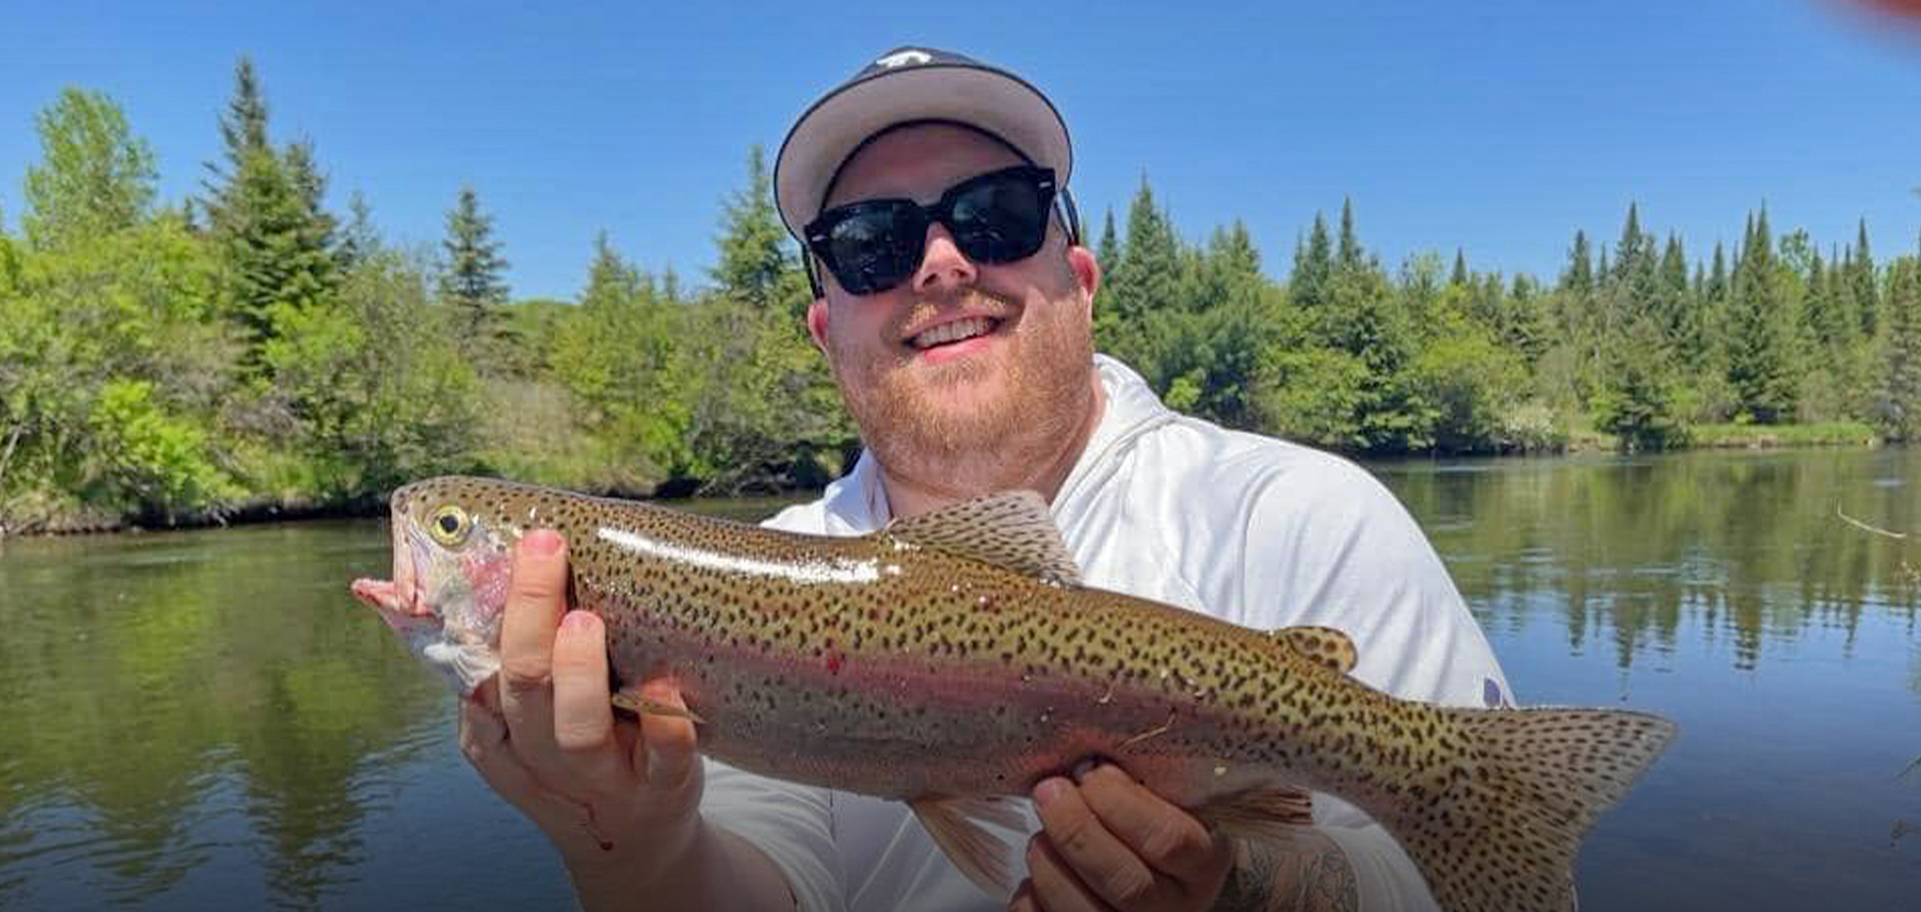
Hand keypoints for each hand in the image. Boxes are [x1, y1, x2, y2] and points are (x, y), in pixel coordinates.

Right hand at [458, 529, 703, 881]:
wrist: (635, 840)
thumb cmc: (581, 754)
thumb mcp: (533, 721)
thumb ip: (510, 659)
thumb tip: (490, 561)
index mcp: (502, 730)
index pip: (476, 671)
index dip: (481, 612)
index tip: (502, 547)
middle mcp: (544, 756)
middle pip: (522, 689)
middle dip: (529, 617)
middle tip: (545, 551)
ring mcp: (603, 777)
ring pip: (576, 730)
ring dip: (578, 673)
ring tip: (586, 621)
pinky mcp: (661, 789)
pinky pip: (663, 760)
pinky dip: (665, 727)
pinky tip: (666, 689)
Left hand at [1014, 761, 1234, 911]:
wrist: (1155, 875)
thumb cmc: (1153, 824)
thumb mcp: (1169, 802)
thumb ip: (1142, 784)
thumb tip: (1089, 758)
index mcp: (1202, 865)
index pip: (1169, 840)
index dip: (1121, 803)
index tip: (1092, 771)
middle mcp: (1174, 908)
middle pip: (1125, 883)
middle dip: (1076, 829)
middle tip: (1050, 790)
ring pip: (1083, 910)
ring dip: (1048, 862)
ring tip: (1042, 833)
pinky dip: (1030, 894)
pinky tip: (1043, 865)